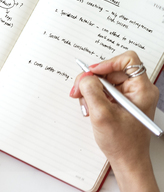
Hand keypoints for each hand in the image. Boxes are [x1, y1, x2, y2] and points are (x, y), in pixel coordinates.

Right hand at [71, 51, 159, 189]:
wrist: (126, 160)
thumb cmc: (122, 142)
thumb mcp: (101, 114)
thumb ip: (91, 90)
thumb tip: (84, 76)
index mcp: (142, 90)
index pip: (128, 60)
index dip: (108, 62)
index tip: (93, 73)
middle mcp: (138, 89)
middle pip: (111, 70)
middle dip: (92, 80)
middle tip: (78, 90)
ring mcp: (130, 95)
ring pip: (104, 79)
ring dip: (90, 89)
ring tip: (86, 105)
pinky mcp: (122, 101)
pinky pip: (103, 89)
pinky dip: (92, 96)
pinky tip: (90, 108)